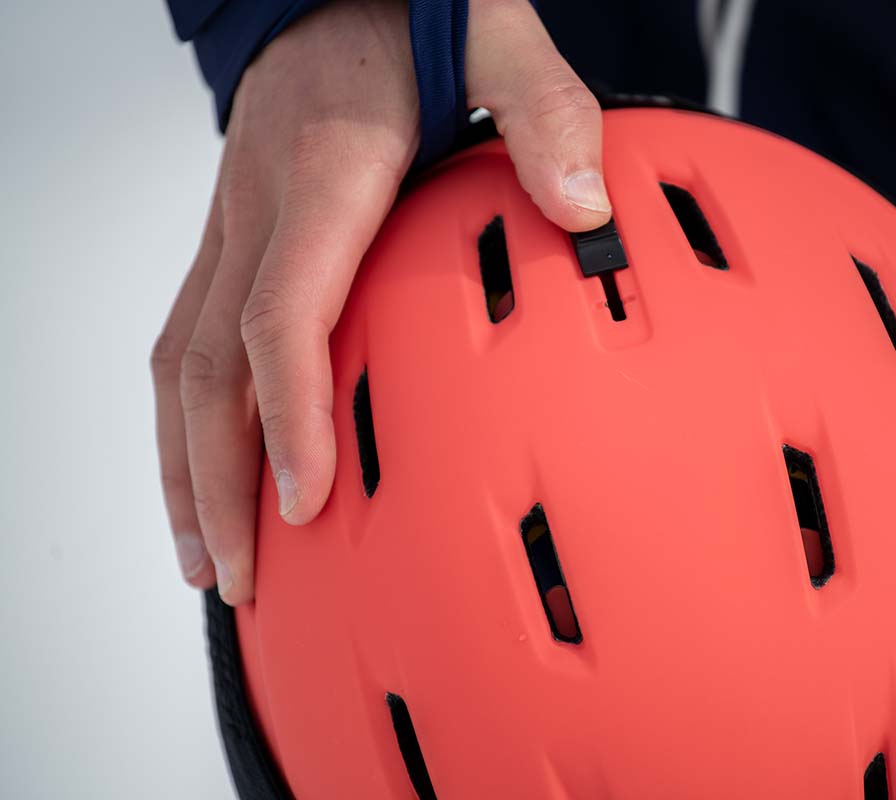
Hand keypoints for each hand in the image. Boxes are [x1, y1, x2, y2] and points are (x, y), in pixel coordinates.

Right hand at [151, 0, 610, 603]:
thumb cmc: (412, 17)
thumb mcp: (495, 38)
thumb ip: (545, 115)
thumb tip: (583, 207)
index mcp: (320, 180)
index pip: (283, 318)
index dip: (289, 417)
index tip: (305, 506)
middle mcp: (256, 214)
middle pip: (207, 369)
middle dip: (218, 483)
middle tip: (246, 577)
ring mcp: (231, 230)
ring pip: (178, 365)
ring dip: (185, 468)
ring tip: (210, 559)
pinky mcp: (231, 240)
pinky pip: (186, 340)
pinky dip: (187, 422)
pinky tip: (208, 471)